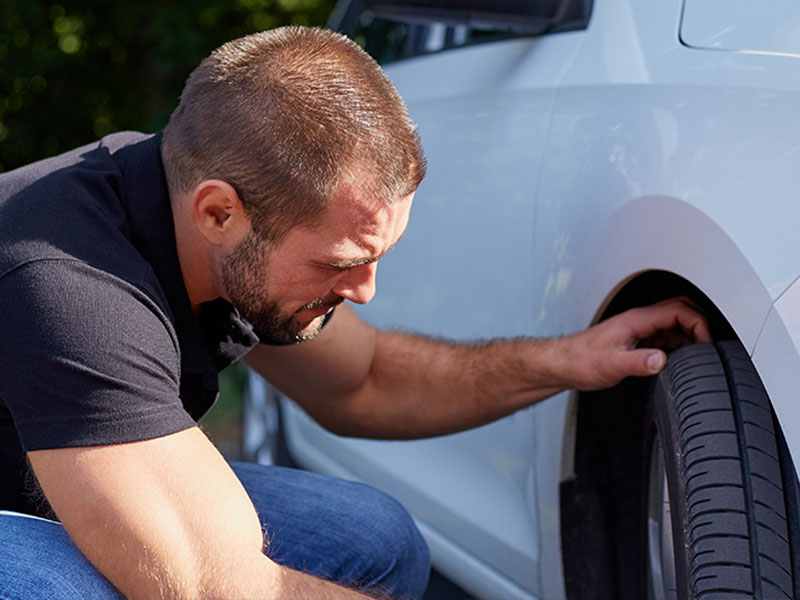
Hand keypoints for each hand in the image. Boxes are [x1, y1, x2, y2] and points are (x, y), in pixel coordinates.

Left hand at [562, 297, 712, 390]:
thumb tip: (662, 360)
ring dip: (691, 336)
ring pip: (674, 325)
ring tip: (701, 356)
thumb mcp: (612, 365)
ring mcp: (639, 330)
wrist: (564, 365)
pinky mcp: (637, 341)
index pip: (679, 310)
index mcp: (637, 319)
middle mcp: (640, 321)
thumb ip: (638, 362)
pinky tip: (681, 360)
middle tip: (711, 348)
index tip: (709, 343)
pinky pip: (665, 337)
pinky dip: (679, 345)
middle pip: (681, 312)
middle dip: (700, 326)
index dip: (700, 323)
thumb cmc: (581, 361)